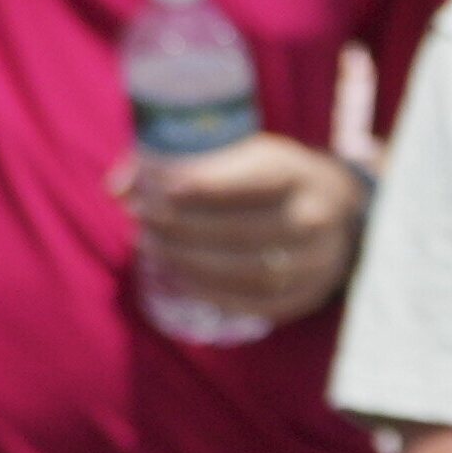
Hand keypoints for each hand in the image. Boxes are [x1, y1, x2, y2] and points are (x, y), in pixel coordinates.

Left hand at [122, 134, 366, 324]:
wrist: (335, 203)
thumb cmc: (263, 171)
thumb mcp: (234, 148)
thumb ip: (172, 159)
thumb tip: (116, 190)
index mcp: (295, 172)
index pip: (251, 182)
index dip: (203, 188)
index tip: (159, 190)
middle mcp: (313, 218)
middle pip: (244, 232)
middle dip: (184, 229)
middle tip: (142, 221)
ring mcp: (317, 261)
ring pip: (252, 272)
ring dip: (192, 264)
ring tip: (151, 248)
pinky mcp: (310, 294)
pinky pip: (260, 304)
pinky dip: (215, 296)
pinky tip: (179, 278)